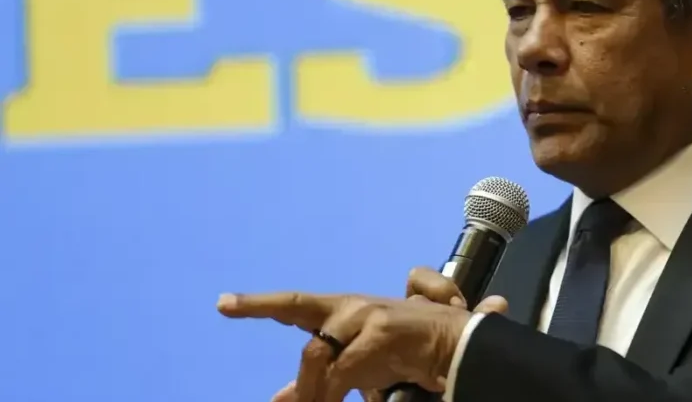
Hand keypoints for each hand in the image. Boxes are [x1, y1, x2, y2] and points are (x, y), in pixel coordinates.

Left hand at [263, 268, 508, 401]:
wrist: (463, 349)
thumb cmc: (410, 357)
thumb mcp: (359, 371)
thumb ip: (322, 382)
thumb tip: (280, 398)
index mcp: (345, 312)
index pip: (295, 305)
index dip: (257, 304)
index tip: (223, 304)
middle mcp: (351, 307)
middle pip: (300, 319)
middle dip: (276, 335)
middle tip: (250, 341)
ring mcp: (365, 316)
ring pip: (315, 355)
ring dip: (311, 391)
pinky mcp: (379, 333)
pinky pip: (340, 372)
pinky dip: (329, 394)